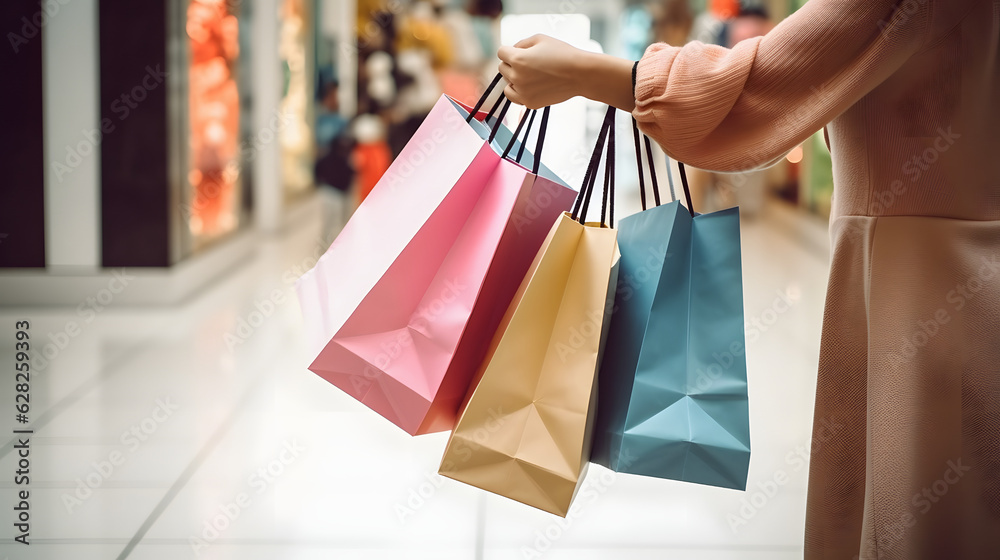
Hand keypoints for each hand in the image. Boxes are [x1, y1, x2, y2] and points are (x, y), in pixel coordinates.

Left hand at [498, 35, 635, 110]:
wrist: (580, 74)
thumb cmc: (562, 53)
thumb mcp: (540, 39)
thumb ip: (521, 43)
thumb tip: (512, 51)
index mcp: (517, 59)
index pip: (501, 53)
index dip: (511, 50)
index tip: (523, 52)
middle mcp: (516, 77)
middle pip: (503, 68)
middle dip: (512, 64)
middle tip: (530, 64)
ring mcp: (522, 92)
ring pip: (507, 84)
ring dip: (514, 79)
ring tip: (530, 76)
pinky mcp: (529, 103)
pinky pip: (515, 97)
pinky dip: (520, 92)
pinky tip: (531, 86)